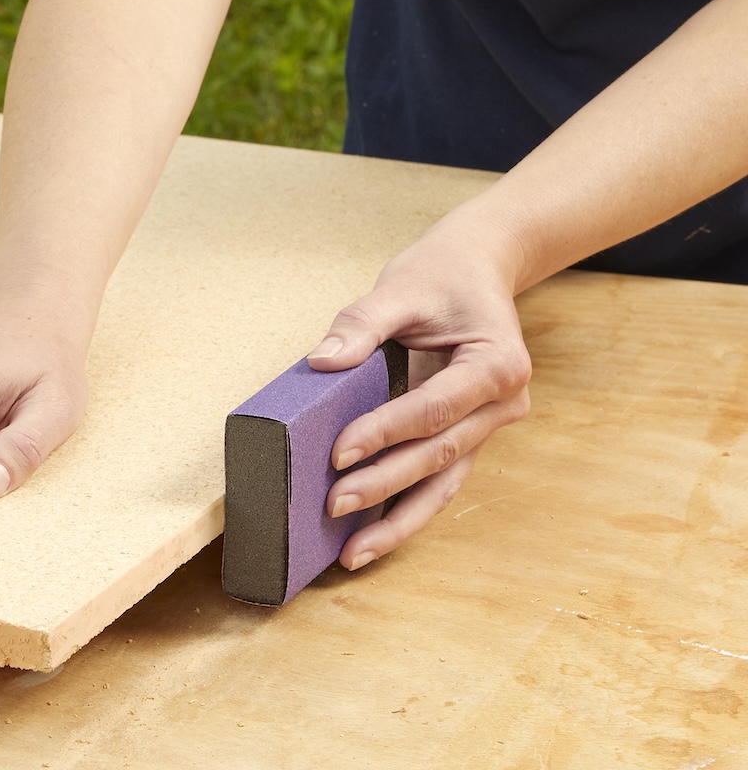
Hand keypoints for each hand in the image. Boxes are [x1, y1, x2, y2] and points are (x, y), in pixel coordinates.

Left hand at [306, 228, 531, 570]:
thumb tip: (321, 362)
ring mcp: (488, 428)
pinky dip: (404, 512)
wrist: (477, 270)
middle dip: (385, 484)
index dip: (387, 432)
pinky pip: (436, 482)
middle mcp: (502, 405)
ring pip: (443, 484)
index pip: (435, 409)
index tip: (338, 452)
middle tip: (332, 504)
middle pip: (439, 455)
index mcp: (497, 364)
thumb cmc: (441, 276)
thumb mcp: (401, 287)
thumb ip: (362, 323)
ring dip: (397, 522)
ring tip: (351, 554)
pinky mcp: (466, 439)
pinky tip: (367, 540)